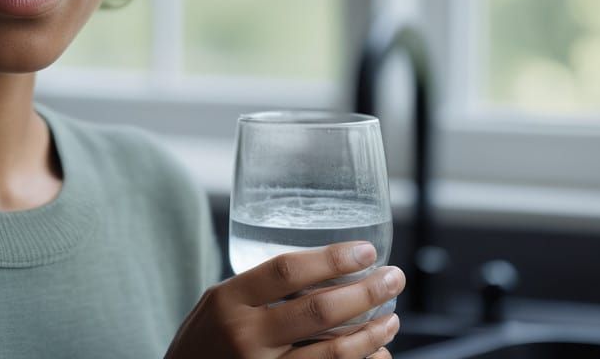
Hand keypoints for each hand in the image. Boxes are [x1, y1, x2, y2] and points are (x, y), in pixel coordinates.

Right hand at [164, 241, 404, 358]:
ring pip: (332, 352)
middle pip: (317, 310)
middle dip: (365, 292)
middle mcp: (245, 336)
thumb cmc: (205, 340)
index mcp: (229, 300)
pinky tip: (378, 354)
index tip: (365, 250)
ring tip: (392, 317)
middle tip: (394, 278)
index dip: (330, 259)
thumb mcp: (218, 302)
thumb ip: (258, 289)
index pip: (286, 271)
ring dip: (371, 334)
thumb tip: (322, 270)